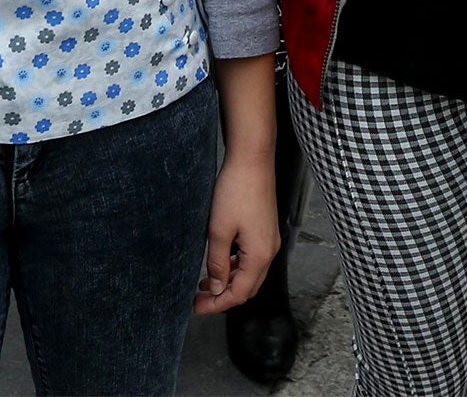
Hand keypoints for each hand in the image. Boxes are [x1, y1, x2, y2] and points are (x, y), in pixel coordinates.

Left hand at [193, 150, 278, 314]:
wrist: (253, 160)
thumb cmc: (236, 191)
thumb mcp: (219, 230)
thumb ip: (217, 262)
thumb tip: (216, 286)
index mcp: (260, 255)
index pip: (239, 293)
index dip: (217, 304)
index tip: (197, 307)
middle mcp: (269, 251)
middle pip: (247, 287)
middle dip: (223, 295)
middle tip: (198, 297)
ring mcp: (269, 240)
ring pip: (249, 273)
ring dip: (228, 280)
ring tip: (204, 281)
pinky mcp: (265, 229)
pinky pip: (251, 258)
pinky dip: (235, 266)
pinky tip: (219, 261)